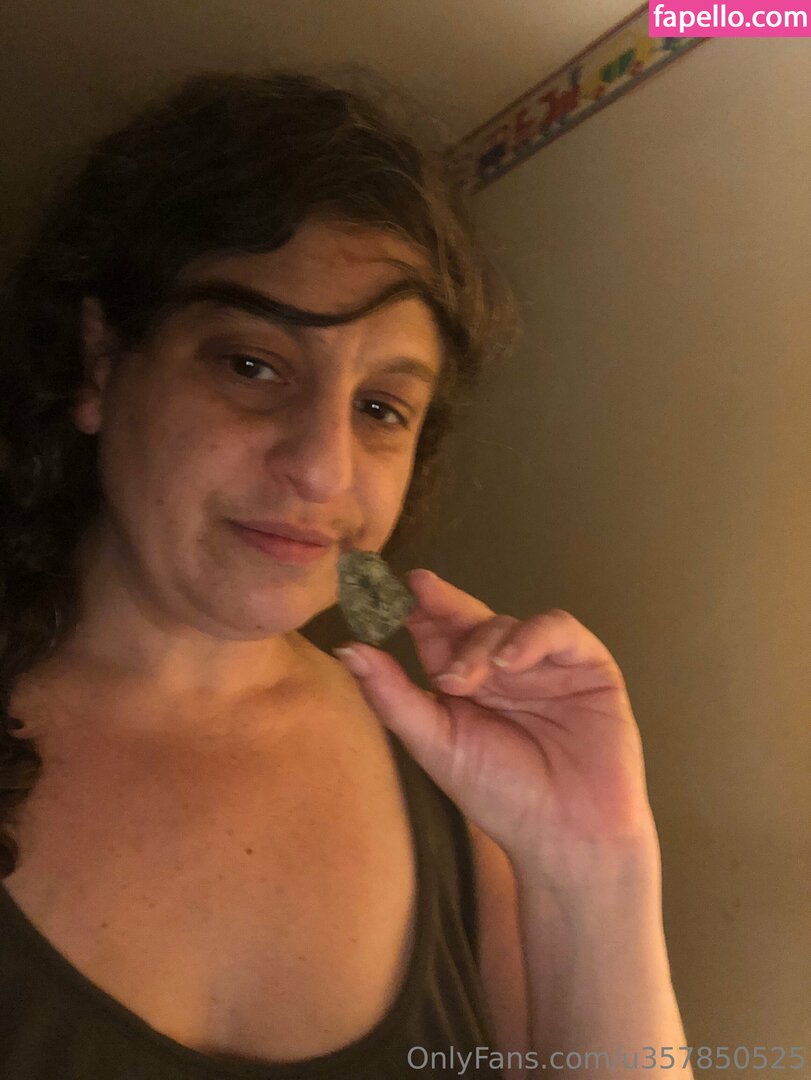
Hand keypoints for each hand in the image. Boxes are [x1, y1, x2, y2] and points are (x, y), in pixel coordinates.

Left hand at [334, 569, 656, 866]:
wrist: (566, 837)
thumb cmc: (500, 795)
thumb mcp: (436, 745)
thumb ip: (392, 696)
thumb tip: (345, 649)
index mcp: (464, 681)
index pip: (434, 634)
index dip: (411, 611)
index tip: (382, 592)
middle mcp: (502, 667)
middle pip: (468, 618)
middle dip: (442, 604)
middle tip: (418, 590)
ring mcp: (544, 664)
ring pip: (506, 623)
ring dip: (480, 642)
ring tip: (464, 680)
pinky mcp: (588, 665)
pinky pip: (560, 631)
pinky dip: (532, 637)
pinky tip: (510, 662)